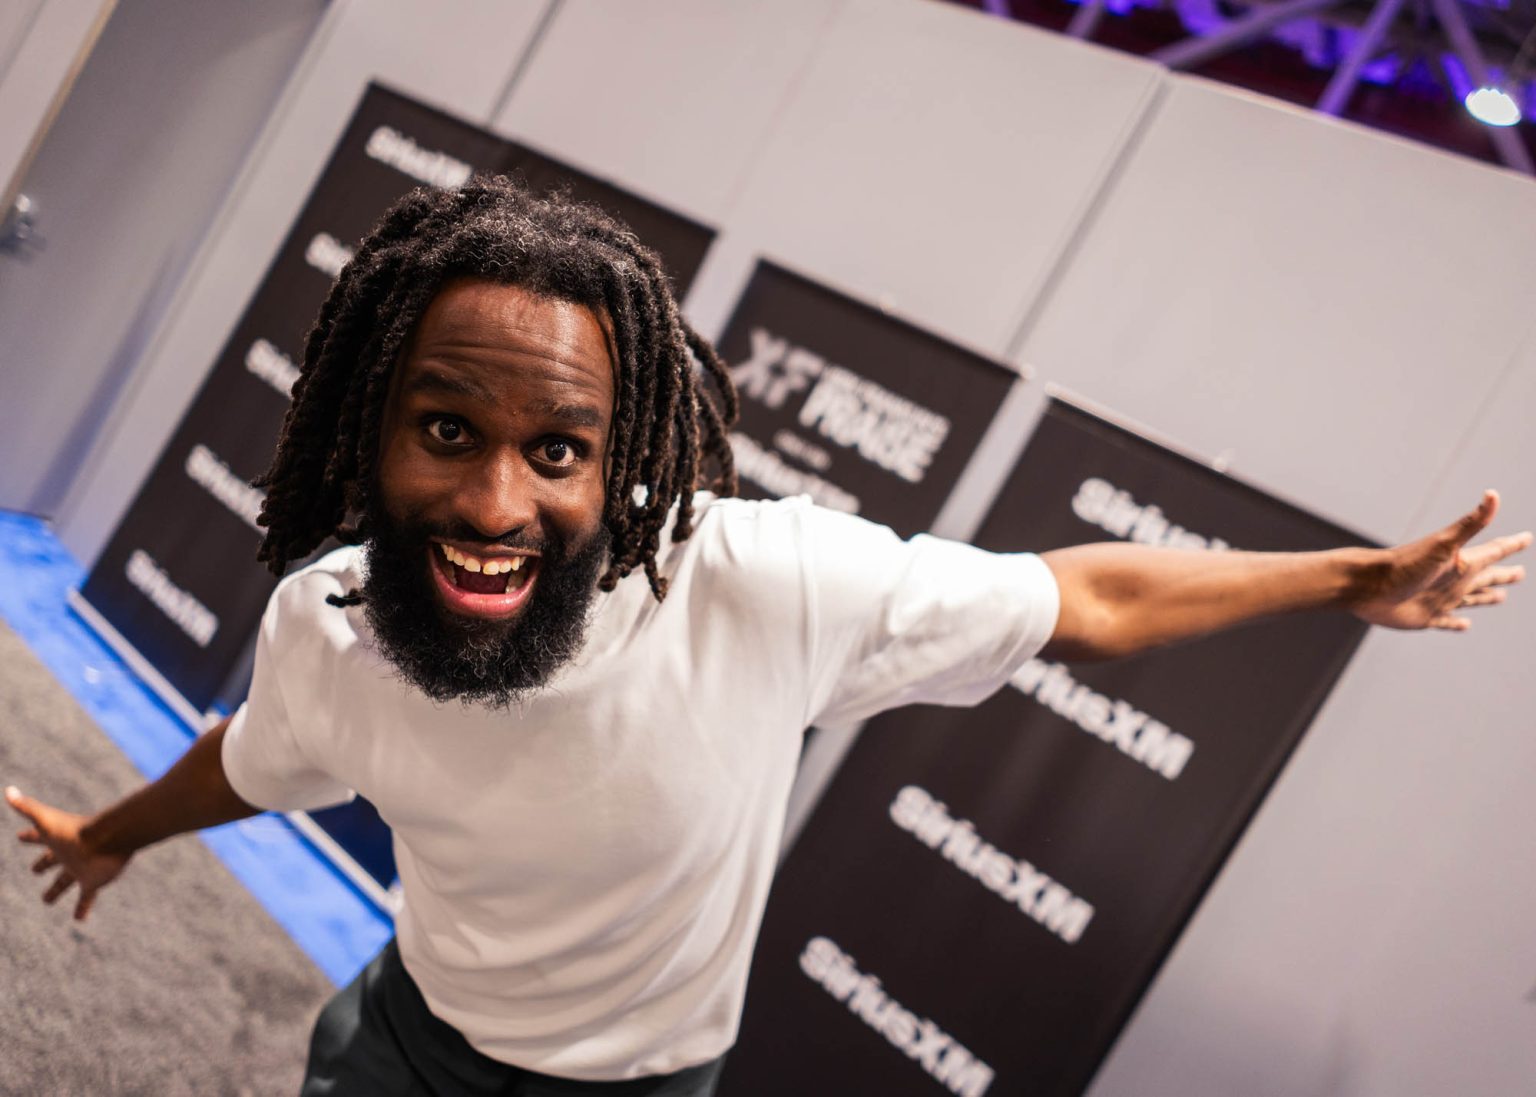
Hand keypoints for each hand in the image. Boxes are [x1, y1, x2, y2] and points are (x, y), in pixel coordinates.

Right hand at [6, 786, 131, 921]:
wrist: (109, 840)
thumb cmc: (75, 830)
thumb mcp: (45, 819)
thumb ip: (26, 806)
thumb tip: (8, 790)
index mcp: (57, 840)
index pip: (38, 837)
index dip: (29, 837)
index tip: (20, 836)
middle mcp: (69, 854)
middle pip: (52, 861)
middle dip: (43, 864)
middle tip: (35, 870)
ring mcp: (81, 868)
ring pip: (66, 881)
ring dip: (56, 890)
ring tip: (48, 900)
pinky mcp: (93, 881)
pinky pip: (86, 897)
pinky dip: (82, 908)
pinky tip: (79, 920)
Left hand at [1351, 490, 1530, 630]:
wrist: (1367, 585)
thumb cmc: (1404, 564)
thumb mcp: (1443, 544)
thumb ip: (1471, 523)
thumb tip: (1493, 494)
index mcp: (1461, 562)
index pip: (1494, 551)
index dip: (1512, 545)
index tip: (1527, 537)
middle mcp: (1453, 580)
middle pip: (1486, 576)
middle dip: (1505, 574)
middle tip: (1521, 573)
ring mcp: (1439, 599)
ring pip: (1471, 598)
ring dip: (1486, 597)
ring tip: (1500, 597)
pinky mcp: (1424, 617)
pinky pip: (1447, 622)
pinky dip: (1457, 624)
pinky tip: (1465, 625)